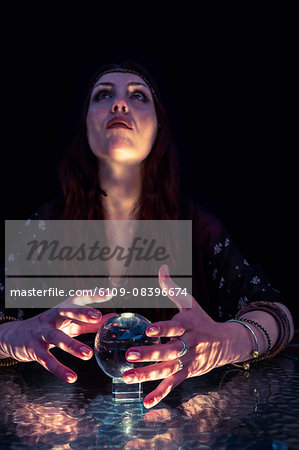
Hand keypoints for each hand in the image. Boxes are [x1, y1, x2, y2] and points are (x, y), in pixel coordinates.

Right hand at [0, 290, 115, 381]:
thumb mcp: (69, 322)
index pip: (79, 298)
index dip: (93, 296)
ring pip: (56, 337)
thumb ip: (90, 322)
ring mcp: (41, 332)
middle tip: (97, 317)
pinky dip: (59, 369)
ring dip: (72, 345)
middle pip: (65, 311)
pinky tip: (71, 377)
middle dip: (81, 313)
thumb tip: (114, 317)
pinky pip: (46, 360)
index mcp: (62, 309)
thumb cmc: (49, 327)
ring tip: (88, 354)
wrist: (15, 336)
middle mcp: (51, 317)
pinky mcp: (33, 349)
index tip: (109, 294)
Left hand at [123, 265, 240, 407]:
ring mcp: (188, 361)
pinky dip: (160, 394)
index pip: (174, 327)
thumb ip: (172, 287)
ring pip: (167, 369)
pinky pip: (173, 385)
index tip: (147, 330)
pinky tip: (146, 402)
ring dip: (147, 375)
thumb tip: (161, 266)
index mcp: (188, 325)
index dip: (162, 329)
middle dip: (149, 353)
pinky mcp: (187, 374)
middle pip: (168, 351)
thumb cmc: (201, 319)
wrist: (224, 343)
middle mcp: (188, 344)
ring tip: (127, 377)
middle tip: (129, 354)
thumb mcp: (190, 303)